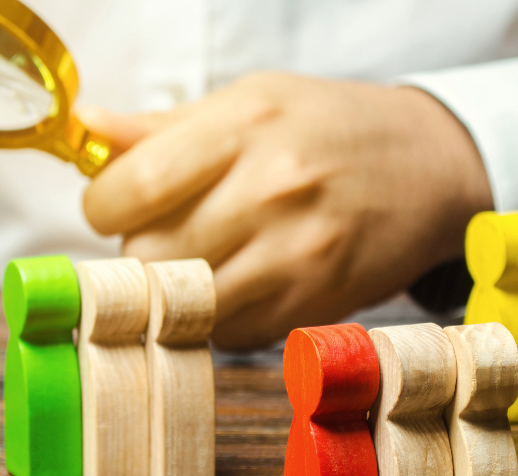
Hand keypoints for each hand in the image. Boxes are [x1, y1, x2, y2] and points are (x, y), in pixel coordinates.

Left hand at [77, 72, 490, 349]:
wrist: (431, 166)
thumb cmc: (332, 126)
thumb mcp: (253, 100)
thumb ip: (164, 125)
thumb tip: (87, 131)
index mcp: (244, 125)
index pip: (132, 186)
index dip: (102, 205)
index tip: (113, 205)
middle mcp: (271, 188)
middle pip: (148, 256)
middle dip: (136, 251)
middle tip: (161, 234)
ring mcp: (297, 252)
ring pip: (183, 303)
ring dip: (173, 290)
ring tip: (199, 259)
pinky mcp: (316, 302)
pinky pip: (230, 332)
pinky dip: (217, 317)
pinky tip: (238, 283)